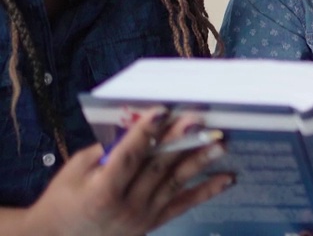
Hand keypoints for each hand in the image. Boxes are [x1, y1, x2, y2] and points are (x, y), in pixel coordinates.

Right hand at [23, 107, 233, 235]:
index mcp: (101, 191)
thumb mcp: (75, 171)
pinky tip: (226, 178)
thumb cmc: (63, 200)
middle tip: (198, 120)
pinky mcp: (153, 224)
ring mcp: (142, 218)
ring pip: (175, 184)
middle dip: (179, 141)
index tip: (162, 110)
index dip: (145, 132)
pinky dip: (206, 191)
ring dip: (199, 161)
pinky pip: (183, 205)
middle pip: (157, 168)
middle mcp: (125, 207)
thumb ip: (107, 150)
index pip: (128, 157)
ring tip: (220, 143)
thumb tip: (139, 126)